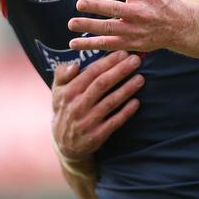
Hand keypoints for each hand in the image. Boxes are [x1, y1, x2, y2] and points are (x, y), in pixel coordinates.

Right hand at [51, 51, 143, 165]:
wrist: (64, 145)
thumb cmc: (64, 111)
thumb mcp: (57, 92)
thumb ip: (62, 74)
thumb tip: (74, 64)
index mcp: (68, 92)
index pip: (91, 73)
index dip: (108, 62)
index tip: (123, 53)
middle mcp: (77, 106)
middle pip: (102, 84)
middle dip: (120, 71)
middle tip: (136, 60)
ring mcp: (87, 121)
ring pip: (110, 102)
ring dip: (127, 89)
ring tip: (140, 78)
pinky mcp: (97, 135)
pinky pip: (114, 122)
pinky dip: (126, 112)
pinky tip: (137, 102)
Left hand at [68, 0, 188, 52]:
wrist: (182, 28)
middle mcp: (139, 12)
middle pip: (116, 9)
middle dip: (97, 7)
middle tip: (80, 3)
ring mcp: (134, 30)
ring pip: (110, 29)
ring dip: (90, 27)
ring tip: (72, 23)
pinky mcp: (131, 43)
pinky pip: (108, 44)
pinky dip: (91, 44)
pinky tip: (74, 43)